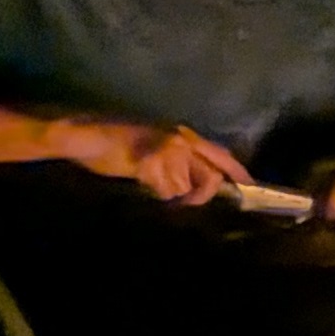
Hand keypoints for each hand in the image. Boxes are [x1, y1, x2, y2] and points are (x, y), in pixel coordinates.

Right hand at [65, 117, 251, 207]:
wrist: (85, 133)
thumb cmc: (117, 142)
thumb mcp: (156, 145)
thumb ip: (180, 159)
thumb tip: (204, 182)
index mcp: (184, 134)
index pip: (220, 154)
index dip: (237, 171)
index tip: (250, 186)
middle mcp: (181, 140)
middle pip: (210, 177)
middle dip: (200, 194)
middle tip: (182, 201)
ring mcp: (167, 150)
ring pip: (184, 188)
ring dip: (168, 192)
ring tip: (148, 177)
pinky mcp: (150, 162)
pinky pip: (163, 190)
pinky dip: (153, 191)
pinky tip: (138, 176)